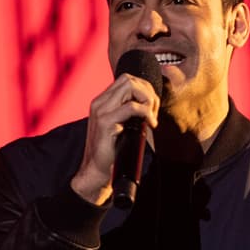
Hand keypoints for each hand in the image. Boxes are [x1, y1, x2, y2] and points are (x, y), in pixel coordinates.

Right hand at [69, 73, 160, 204]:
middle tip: (153, 113)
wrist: (96, 170)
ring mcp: (101, 110)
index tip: (152, 108)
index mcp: (103, 101)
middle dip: (148, 93)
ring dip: (147, 100)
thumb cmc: (112, 151)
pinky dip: (146, 113)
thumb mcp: (122, 126)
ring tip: (151, 118)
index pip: (127, 80)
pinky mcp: (105, 122)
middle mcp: (99, 102)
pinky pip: (131, 107)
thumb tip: (151, 105)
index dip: (145, 89)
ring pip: (130, 87)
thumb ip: (130, 113)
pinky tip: (150, 125)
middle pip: (129, 79)